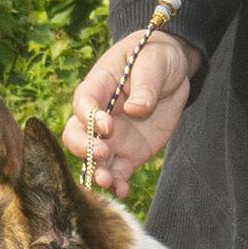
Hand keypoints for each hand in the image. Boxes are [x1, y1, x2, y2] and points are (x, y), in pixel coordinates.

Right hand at [63, 29, 200, 195]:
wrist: (171, 70)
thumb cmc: (156, 57)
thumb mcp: (154, 62)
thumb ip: (145, 86)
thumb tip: (135, 109)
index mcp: (99, 86)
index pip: (84, 102)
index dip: (89, 116)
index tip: (106, 125)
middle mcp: (99, 114)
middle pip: (76, 134)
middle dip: (84, 148)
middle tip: (102, 154)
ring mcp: (111, 136)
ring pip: (93, 158)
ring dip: (97, 171)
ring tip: (108, 182)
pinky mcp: (127, 152)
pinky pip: (117, 171)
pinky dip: (118, 182)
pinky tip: (123, 190)